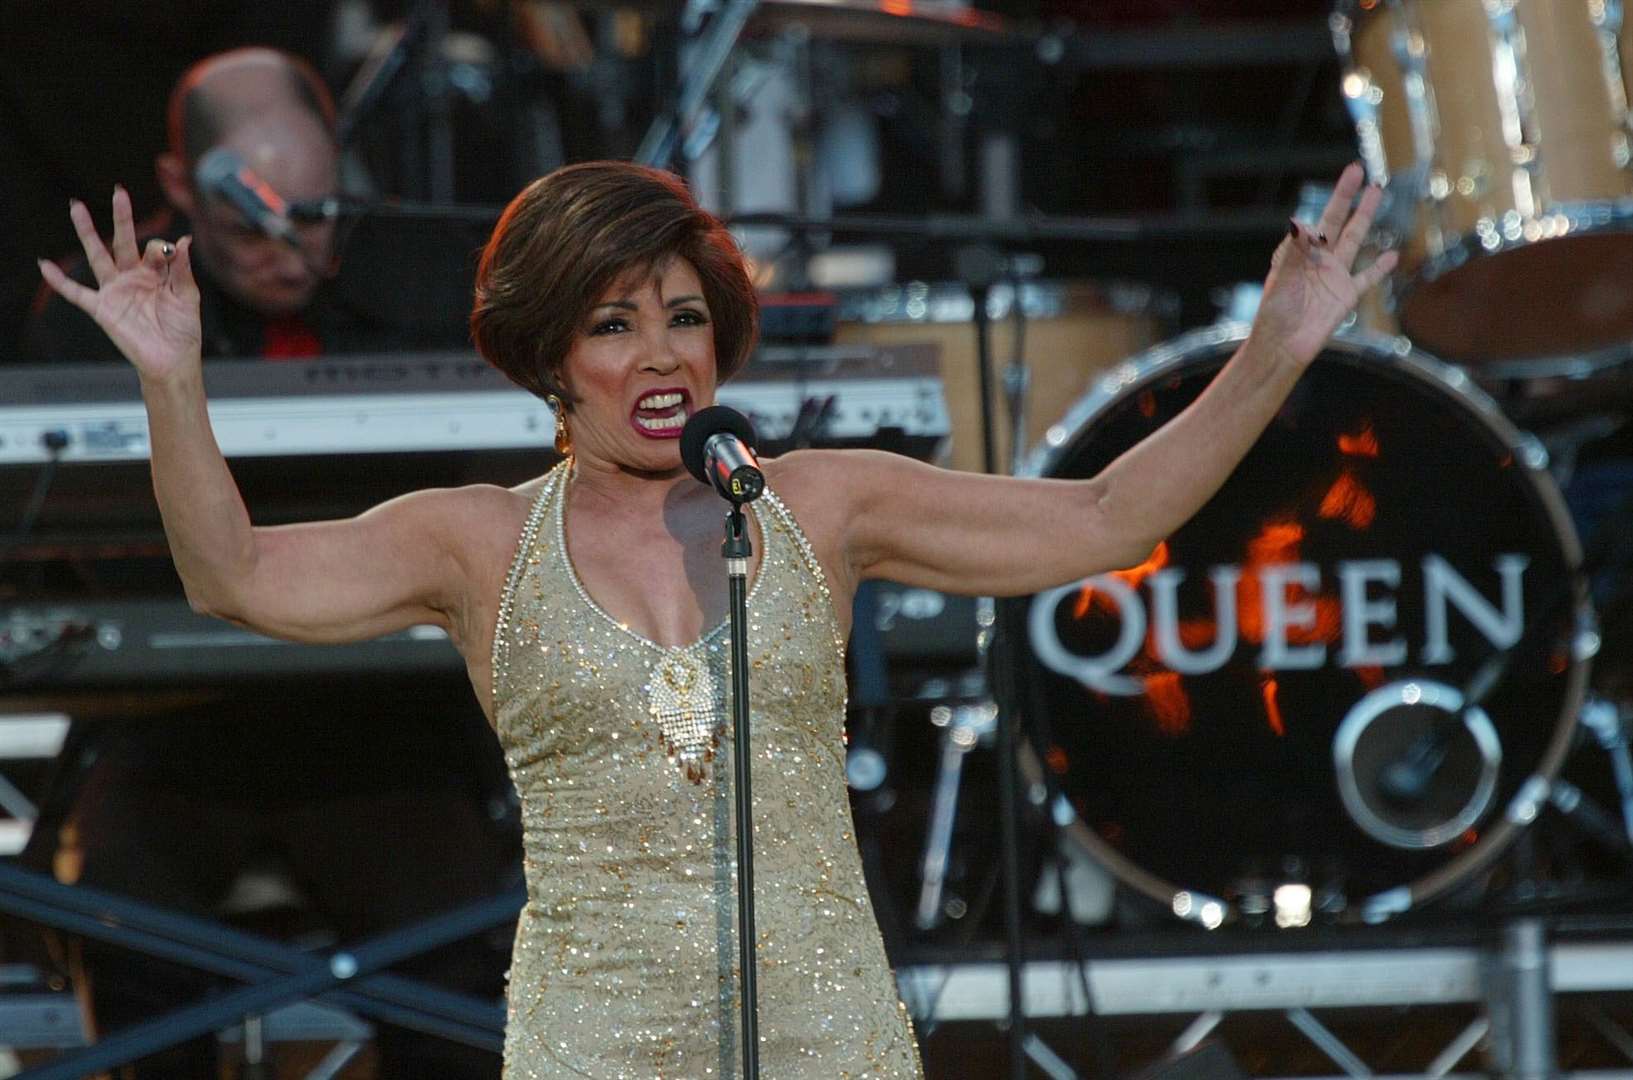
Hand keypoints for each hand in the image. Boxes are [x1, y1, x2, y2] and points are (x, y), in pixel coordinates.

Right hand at [37, 186, 202, 381]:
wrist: (172, 360)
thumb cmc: (182, 331)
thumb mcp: (187, 297)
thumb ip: (182, 270)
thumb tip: (183, 240)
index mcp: (157, 274)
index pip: (156, 249)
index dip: (163, 249)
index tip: (171, 254)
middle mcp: (133, 277)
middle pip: (124, 242)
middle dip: (121, 218)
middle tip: (119, 192)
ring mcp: (116, 291)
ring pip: (98, 256)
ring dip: (88, 233)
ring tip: (77, 208)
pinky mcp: (102, 309)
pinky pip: (77, 293)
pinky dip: (59, 281)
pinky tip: (45, 266)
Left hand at [1251, 162, 1399, 366]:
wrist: (1282, 348)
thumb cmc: (1274, 316)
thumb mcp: (1281, 281)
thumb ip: (1293, 252)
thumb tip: (1300, 223)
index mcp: (1298, 254)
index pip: (1315, 221)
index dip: (1327, 204)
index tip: (1335, 199)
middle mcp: (1318, 260)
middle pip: (1337, 220)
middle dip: (1347, 196)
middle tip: (1357, 169)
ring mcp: (1334, 276)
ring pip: (1355, 239)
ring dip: (1366, 216)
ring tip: (1377, 191)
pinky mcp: (1346, 297)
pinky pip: (1366, 278)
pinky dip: (1380, 268)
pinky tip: (1393, 255)